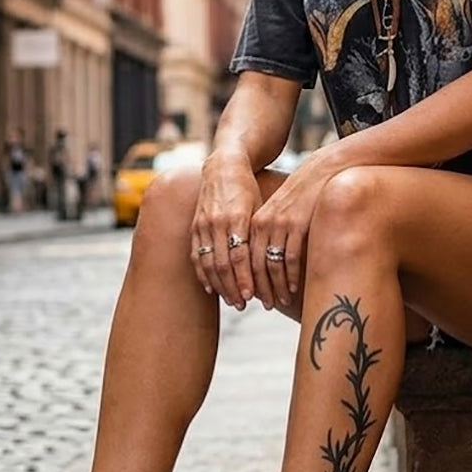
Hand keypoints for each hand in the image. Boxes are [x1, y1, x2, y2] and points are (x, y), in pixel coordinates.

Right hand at [190, 152, 260, 309]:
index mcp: (238, 217)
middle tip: (243, 305)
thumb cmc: (249, 189)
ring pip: (208, 262)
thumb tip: (277, 263)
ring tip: (231, 301)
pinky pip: (196, 255)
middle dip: (233, 287)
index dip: (244, 278)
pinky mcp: (195, 225)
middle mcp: (218, 221)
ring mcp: (203, 224)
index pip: (240, 255)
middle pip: (222, 263)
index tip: (252, 296)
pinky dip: (202, 274)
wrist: (224, 166)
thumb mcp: (261, 207)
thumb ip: (262, 233)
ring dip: (219, 285)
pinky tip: (211, 289)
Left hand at [248, 158, 330, 309]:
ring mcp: (279, 225)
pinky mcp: (297, 225)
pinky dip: (291, 276)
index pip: (239, 258)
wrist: (317, 175)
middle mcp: (262, 224)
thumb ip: (263, 236)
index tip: (242, 298)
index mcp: (251, 222)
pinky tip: (293, 288)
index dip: (239, 280)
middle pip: (252, 265)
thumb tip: (257, 266)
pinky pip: (291, 257)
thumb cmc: (295, 199)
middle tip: (262, 306)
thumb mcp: (273, 215)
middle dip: (256, 289)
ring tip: (279, 301)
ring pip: (271, 264)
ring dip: (275, 287)